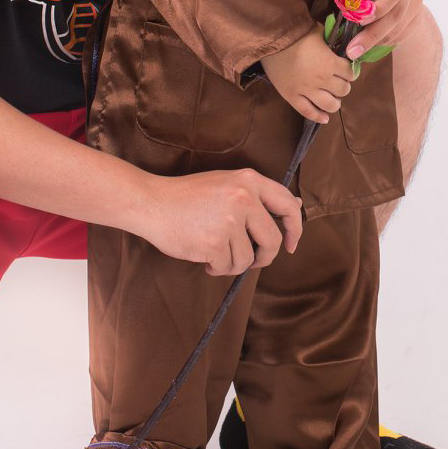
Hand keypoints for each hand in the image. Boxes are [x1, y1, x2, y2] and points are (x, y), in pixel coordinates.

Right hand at [136, 168, 303, 274]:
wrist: (152, 203)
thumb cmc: (188, 196)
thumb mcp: (227, 184)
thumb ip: (258, 196)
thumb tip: (294, 204)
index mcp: (249, 181)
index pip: (287, 206)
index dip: (294, 228)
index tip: (291, 244)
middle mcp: (243, 198)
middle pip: (272, 240)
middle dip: (264, 257)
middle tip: (252, 259)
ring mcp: (229, 221)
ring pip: (247, 258)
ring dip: (233, 262)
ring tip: (215, 251)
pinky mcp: (215, 243)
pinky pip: (228, 266)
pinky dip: (217, 267)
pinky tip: (205, 257)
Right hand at [259, 28, 355, 123]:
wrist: (271, 39)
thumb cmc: (296, 32)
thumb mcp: (319, 32)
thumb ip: (331, 42)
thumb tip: (338, 46)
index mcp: (330, 63)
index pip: (351, 73)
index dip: (351, 71)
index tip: (347, 70)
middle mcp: (322, 79)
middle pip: (343, 90)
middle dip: (343, 85)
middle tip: (337, 81)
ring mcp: (307, 90)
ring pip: (330, 105)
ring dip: (335, 102)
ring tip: (332, 98)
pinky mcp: (292, 97)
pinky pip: (308, 112)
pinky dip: (318, 117)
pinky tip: (325, 118)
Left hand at [333, 0, 430, 58]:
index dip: (379, 6)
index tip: (358, 18)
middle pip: (396, 13)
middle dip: (372, 33)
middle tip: (352, 49)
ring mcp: (415, 1)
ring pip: (398, 28)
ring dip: (375, 41)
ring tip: (354, 50)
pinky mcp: (415, 16)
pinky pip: (400, 35)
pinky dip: (382, 41)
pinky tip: (368, 44)